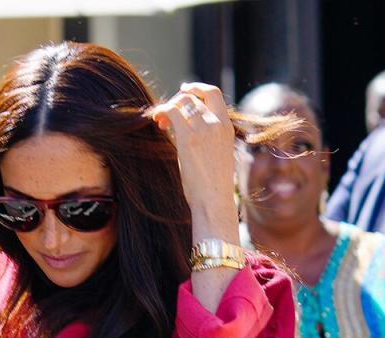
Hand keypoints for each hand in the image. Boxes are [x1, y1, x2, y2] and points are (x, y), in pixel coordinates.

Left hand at [150, 82, 238, 240]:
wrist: (214, 202)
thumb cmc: (213, 186)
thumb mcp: (217, 155)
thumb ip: (208, 136)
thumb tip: (188, 128)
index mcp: (226, 126)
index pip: (213, 93)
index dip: (196, 88)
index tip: (184, 90)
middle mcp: (216, 123)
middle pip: (193, 96)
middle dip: (177, 100)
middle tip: (166, 116)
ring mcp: (204, 128)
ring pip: (181, 102)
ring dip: (168, 108)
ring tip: (160, 122)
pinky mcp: (189, 138)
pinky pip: (172, 112)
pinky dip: (162, 111)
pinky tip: (157, 120)